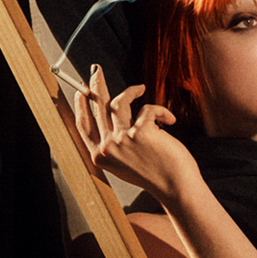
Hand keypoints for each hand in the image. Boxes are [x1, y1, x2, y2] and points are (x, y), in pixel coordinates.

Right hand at [73, 65, 190, 199]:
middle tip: (97, 70)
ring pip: (118, 101)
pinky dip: (161, 111)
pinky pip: (148, 108)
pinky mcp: (141, 132)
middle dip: (96, 84)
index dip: (80, 105)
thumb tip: (113, 114)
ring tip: (140, 89)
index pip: (83, 125)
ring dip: (130, 90)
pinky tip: (169, 119)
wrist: (175, 187)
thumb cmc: (156, 174)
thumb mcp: (126, 161)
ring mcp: (122, 139)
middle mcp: (107, 148)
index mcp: (100, 156)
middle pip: (96, 107)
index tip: (81, 91)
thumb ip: (116, 143)